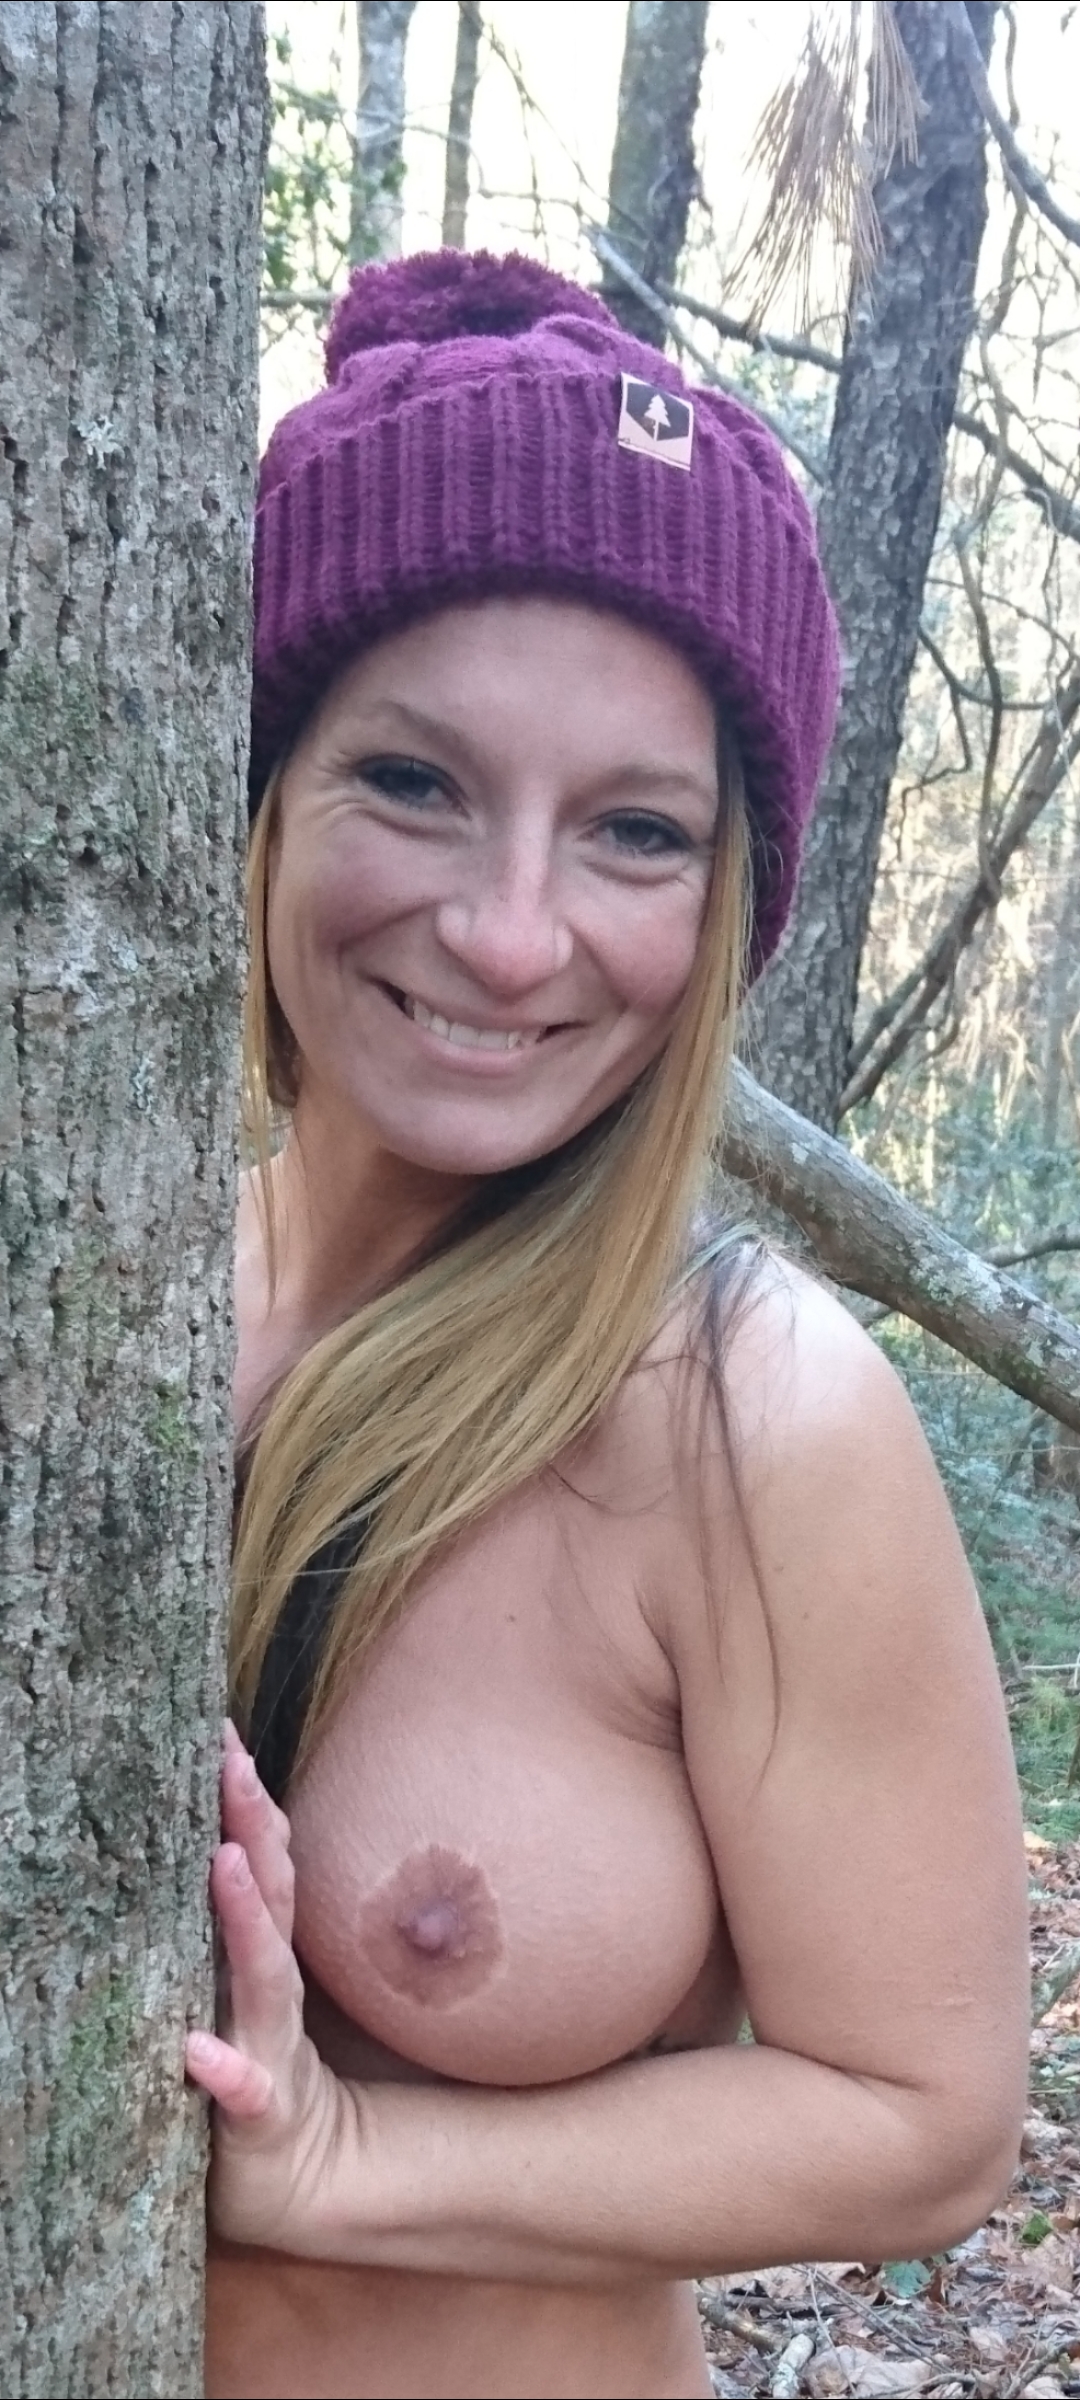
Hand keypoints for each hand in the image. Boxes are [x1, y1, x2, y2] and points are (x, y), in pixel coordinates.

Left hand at [185, 1722, 360, 2254]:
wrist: (301, 2179)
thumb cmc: (261, 2073)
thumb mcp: (252, 1992)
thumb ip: (248, 1924)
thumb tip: (225, 1836)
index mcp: (265, 1960)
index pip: (263, 1865)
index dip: (248, 1802)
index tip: (221, 1735)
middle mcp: (272, 1993)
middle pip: (268, 1898)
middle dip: (251, 1827)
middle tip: (231, 1762)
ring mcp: (270, 2049)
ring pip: (264, 1977)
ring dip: (246, 1920)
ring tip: (224, 1864)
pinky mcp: (260, 2117)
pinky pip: (244, 2095)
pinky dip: (226, 2072)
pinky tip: (196, 2051)